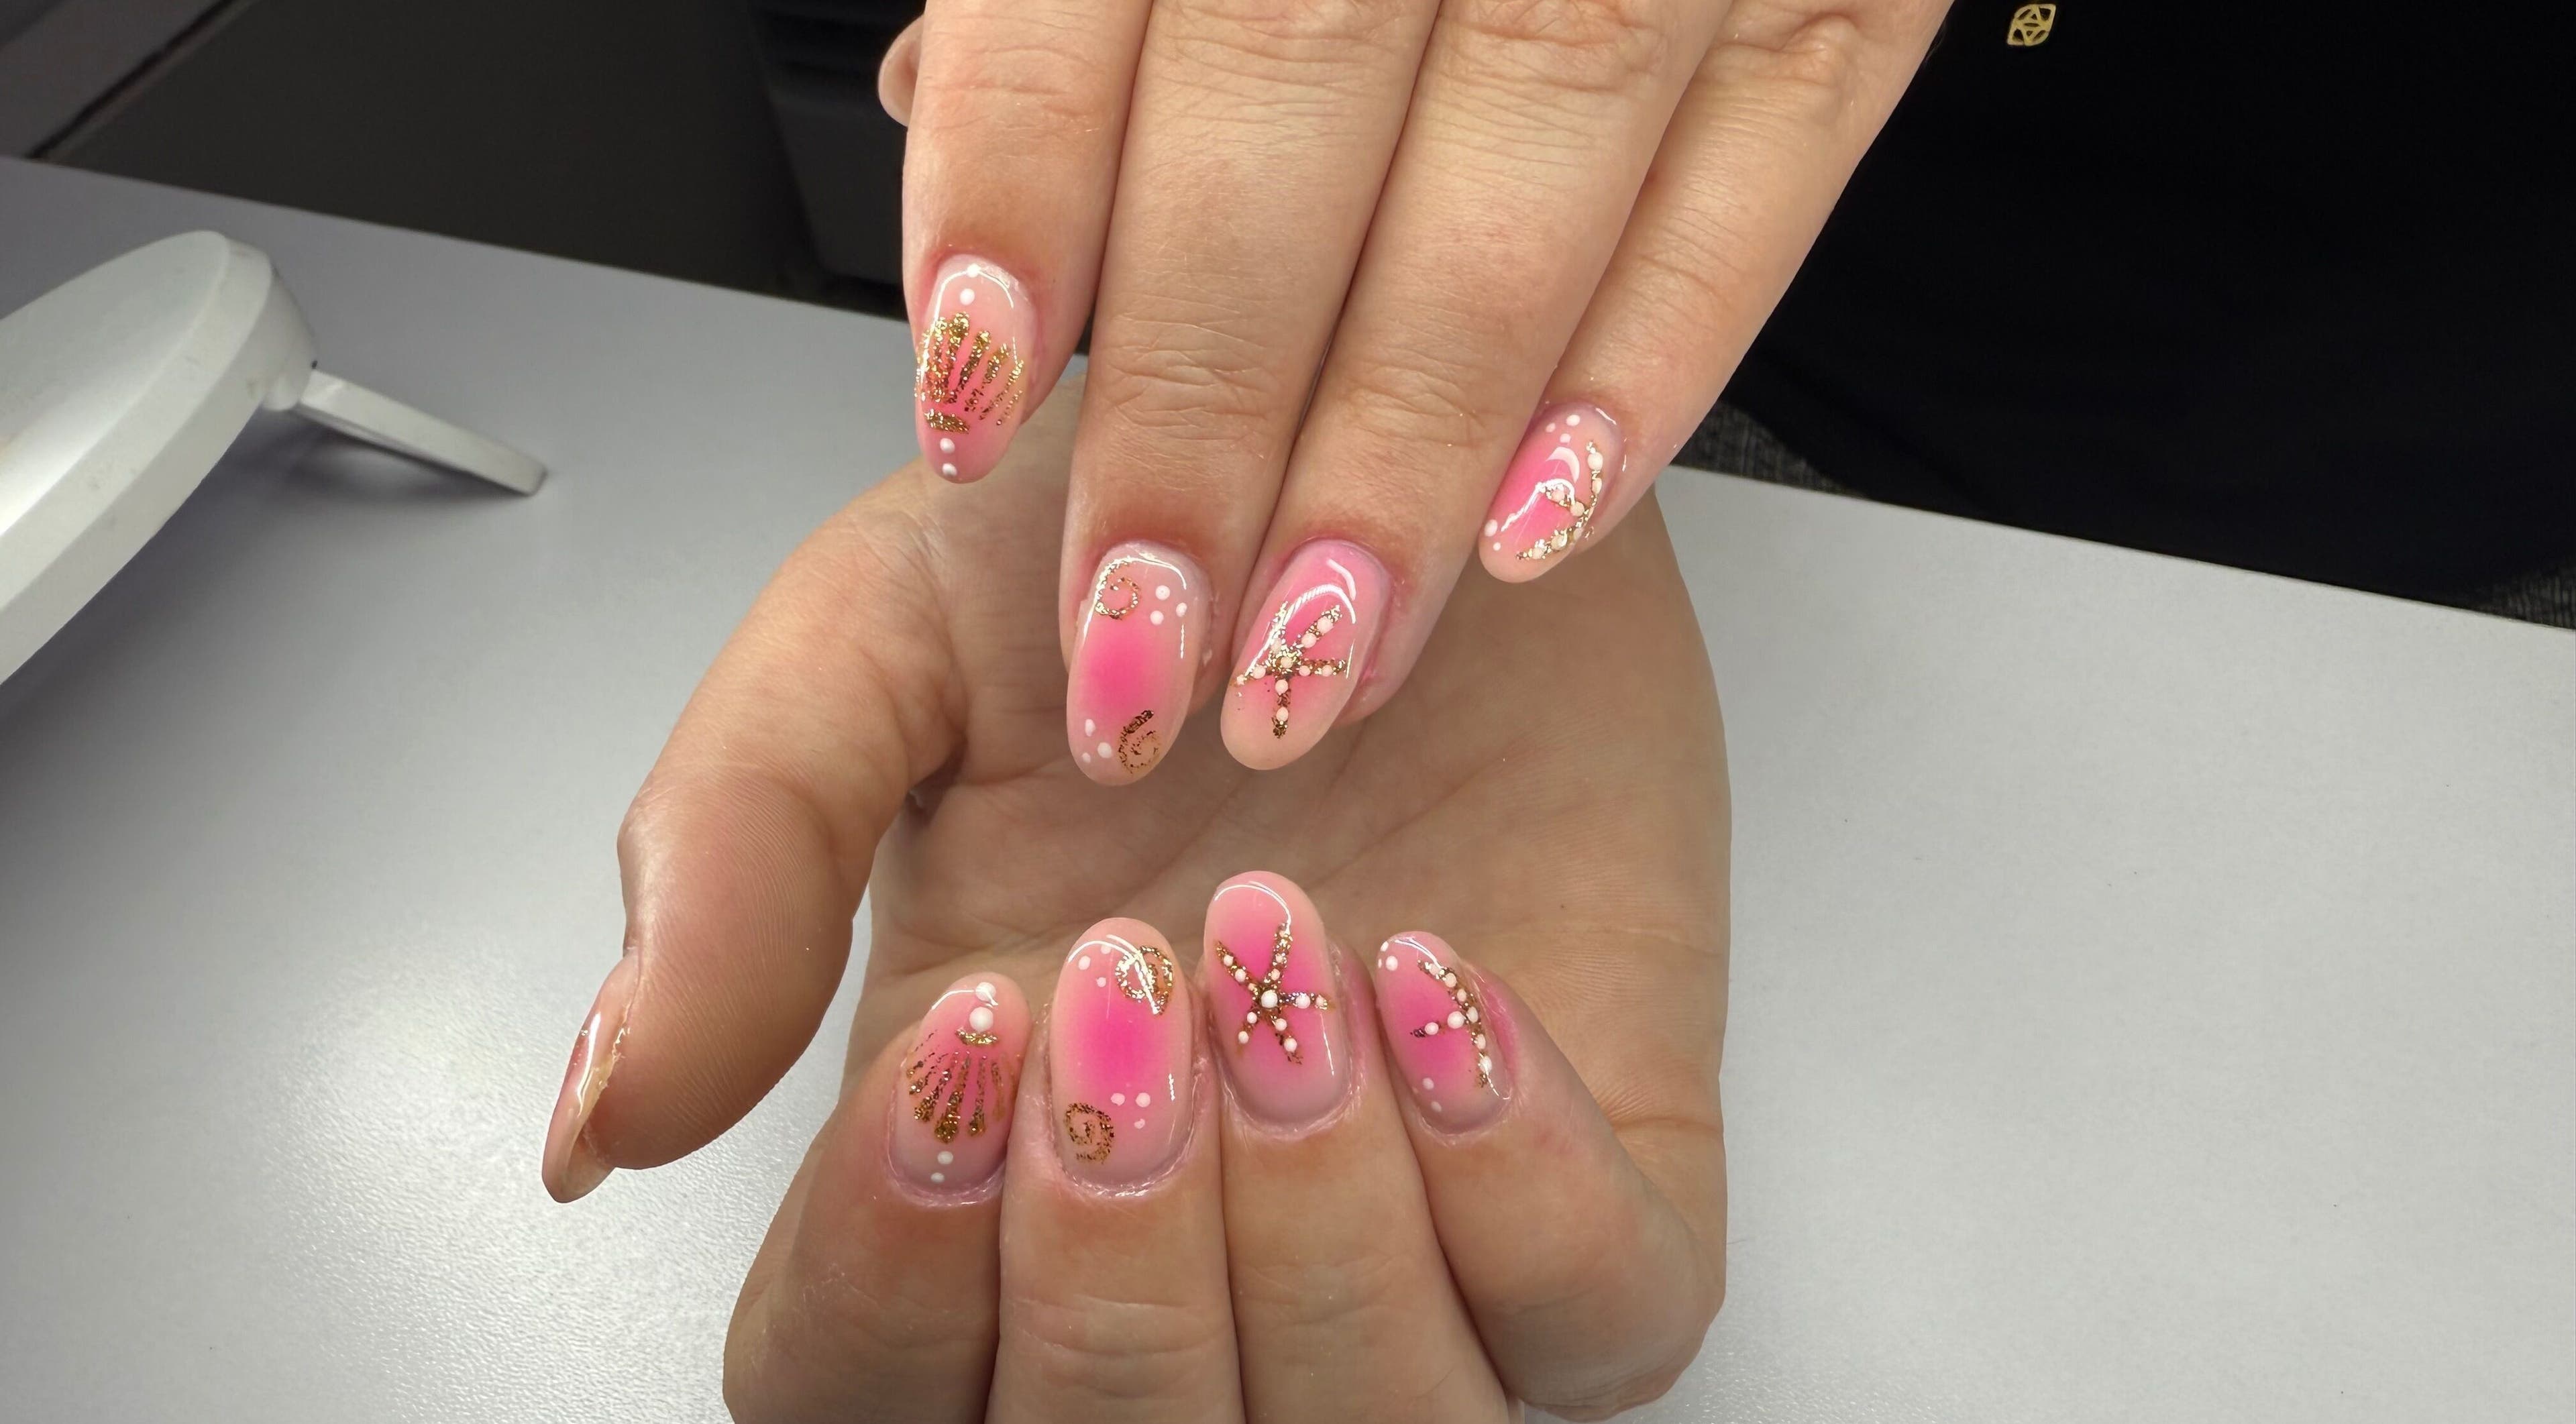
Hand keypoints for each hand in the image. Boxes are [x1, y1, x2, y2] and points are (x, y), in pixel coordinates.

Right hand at [538, 382, 1730, 1418]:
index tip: (964, 1036)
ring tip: (1285, 952)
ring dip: (1313, 1227)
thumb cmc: (1160, 551)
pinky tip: (1440, 984)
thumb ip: (731, 858)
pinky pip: (1600, 1323)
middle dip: (1116, 1260)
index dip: (891, 1277)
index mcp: (974, 1157)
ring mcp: (1406, 1237)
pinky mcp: (1603, 1184)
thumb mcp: (880, 642)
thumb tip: (598, 1118)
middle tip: (1127, 990)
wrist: (1403, 442)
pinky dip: (1520, 1186)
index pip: (861, 1392)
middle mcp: (1184, 1235)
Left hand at [878, 0, 1940, 774]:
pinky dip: (1648, 369)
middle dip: (1202, 408)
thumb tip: (939, 117)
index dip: (1020, 193)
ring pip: (1527, 169)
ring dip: (1404, 447)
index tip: (966, 407)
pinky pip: (1757, 179)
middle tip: (1138, 640)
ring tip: (1312, 653)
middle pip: (1295, 100)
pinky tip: (1532, 531)